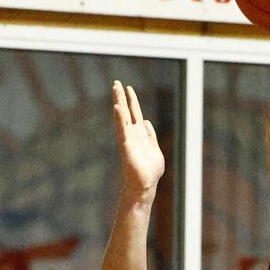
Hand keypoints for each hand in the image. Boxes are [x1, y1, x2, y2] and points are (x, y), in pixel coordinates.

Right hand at [112, 80, 165, 197]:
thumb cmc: (149, 171)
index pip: (134, 113)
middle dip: (121, 97)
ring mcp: (128, 140)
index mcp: (139, 134)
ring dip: (118, 103)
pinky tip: (117, 108)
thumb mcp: (154, 148)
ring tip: (115, 89)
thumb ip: (150, 135)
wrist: (146, 186)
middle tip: (116, 83)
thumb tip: (146, 121)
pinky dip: (119, 120)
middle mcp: (132, 135)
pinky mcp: (126, 147)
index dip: (131, 101)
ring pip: (122, 118)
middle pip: (126, 112)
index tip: (127, 87)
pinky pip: (122, 131)